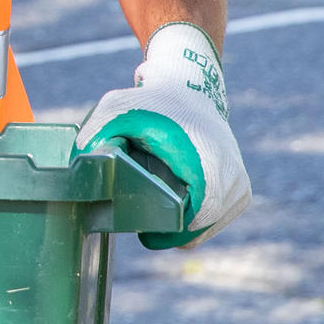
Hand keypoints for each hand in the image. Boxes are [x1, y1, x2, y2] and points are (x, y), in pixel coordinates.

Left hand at [80, 22, 250, 249]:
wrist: (190, 89)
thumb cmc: (152, 102)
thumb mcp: (117, 108)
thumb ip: (96, 135)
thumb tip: (83, 168)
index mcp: (206, 160)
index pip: (198, 216)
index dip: (171, 232)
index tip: (146, 234)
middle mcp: (231, 174)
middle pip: (200, 226)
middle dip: (169, 231)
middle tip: (144, 225)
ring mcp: (240, 184)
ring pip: (207, 227)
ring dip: (180, 225)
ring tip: (156, 208)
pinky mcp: (241, 189)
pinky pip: (215, 220)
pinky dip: (193, 218)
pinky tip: (173, 205)